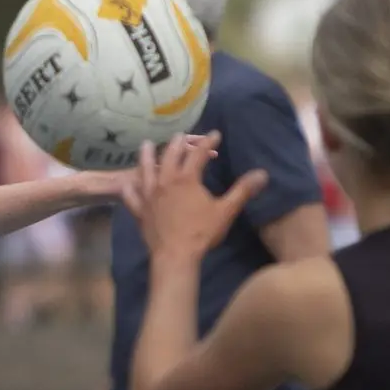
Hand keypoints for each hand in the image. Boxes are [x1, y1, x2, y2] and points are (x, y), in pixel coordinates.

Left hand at [120, 131, 267, 263]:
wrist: (175, 255)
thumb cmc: (202, 233)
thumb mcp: (225, 211)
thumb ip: (242, 190)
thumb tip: (262, 174)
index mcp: (187, 178)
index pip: (199, 153)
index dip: (208, 142)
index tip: (215, 134)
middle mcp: (165, 181)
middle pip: (170, 155)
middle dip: (178, 143)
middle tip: (182, 136)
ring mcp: (150, 195)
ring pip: (146, 169)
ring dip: (147, 155)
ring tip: (147, 144)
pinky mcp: (140, 210)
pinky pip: (131, 196)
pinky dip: (129, 188)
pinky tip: (127, 183)